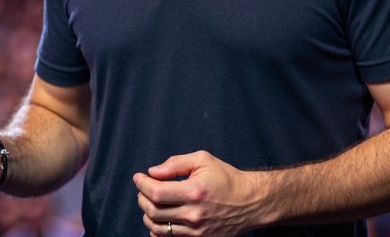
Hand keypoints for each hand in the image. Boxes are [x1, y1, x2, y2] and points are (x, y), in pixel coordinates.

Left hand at [134, 151, 257, 235]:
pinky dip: (158, 231)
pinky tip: (158, 220)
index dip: (141, 184)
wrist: (250, 202)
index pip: (156, 192)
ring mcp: (197, 231)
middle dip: (141, 198)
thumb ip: (176, 163)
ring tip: (149, 203)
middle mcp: (194, 214)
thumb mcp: (203, 160)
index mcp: (194, 192)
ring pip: (158, 228)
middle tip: (143, 189)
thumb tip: (153, 172)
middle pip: (153, 211)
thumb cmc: (226, 178)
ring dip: (147, 214)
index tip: (138, 177)